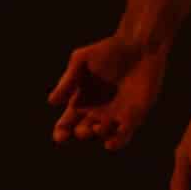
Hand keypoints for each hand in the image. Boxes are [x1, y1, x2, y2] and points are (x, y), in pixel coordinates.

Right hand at [48, 35, 167, 149]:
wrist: (138, 45)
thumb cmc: (108, 50)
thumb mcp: (81, 61)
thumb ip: (68, 80)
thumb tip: (52, 102)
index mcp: (81, 101)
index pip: (67, 122)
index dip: (62, 131)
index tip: (60, 136)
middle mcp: (97, 111)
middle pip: (84, 130)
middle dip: (81, 133)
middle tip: (82, 129)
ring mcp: (116, 114)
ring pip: (105, 134)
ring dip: (99, 135)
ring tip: (96, 128)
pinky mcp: (135, 114)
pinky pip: (125, 132)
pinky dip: (118, 140)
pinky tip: (110, 144)